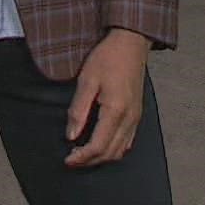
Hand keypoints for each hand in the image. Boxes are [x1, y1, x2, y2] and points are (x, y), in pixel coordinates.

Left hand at [64, 27, 150, 167]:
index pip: (98, 146)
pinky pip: (128, 141)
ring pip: (121, 150)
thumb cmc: (107, 58)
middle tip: (72, 160)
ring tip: (83, 155)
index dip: (82, 157)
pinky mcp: (137, 114)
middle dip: (90, 161)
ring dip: (102, 157)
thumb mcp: (87, 80)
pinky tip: (101, 145)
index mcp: (115, 111)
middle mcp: (129, 119)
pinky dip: (113, 150)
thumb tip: (71, 136)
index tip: (67, 160)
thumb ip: (78, 110)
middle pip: (110, 153)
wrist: (131, 43)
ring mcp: (136, 118)